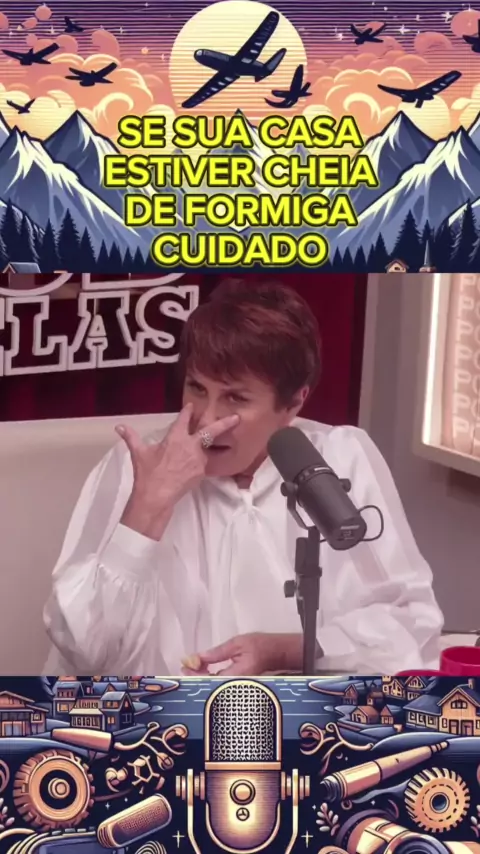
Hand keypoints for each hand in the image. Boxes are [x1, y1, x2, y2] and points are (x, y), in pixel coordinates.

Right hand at [116, 404, 239, 538]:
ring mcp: (198, 460)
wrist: (156, 497)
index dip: (187, 411)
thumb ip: (130, 437)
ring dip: (199, 451)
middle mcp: (191, 446)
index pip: (183, 420)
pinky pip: (200, 465)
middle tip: (237, 418)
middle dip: (225, 424)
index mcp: (176, 438)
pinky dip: (195, 465)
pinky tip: (184, 471)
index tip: (191, 405)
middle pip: (211, 431)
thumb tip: (119, 427)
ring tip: (184, 460)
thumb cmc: (147, 474)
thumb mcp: (138, 453)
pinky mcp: (201, 473)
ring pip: (203, 451)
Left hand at [181, 632, 303, 675]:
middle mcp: (234, 685)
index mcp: (234, 676)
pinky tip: (205, 669)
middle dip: (196, 675)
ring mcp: (236, 686)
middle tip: (186, 665)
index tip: (185, 665)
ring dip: (202, 675)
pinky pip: (221, 683)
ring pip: (214, 685)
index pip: (209, 679)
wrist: (278, 652)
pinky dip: (211, 676)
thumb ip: (218, 652)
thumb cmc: (260, 646)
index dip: (195, 674)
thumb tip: (199, 657)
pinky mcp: (238, 684)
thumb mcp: (237, 644)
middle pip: (209, 685)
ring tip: (193, 665)